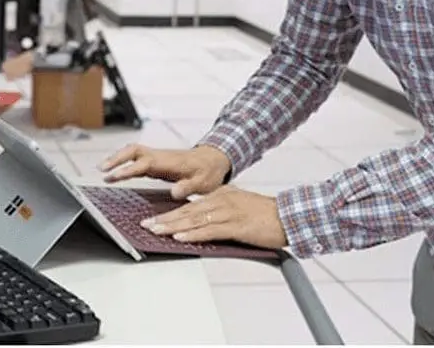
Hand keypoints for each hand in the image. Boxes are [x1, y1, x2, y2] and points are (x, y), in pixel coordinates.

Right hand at [99, 145, 231, 198]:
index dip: (127, 169)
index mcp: (168, 162)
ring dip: (117, 158)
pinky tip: (116, 170)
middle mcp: (160, 157)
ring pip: (133, 152)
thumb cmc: (209, 171)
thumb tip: (174, 192)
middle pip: (133, 151)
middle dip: (116, 158)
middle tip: (101, 168)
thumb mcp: (203, 182)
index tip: (113, 176)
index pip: (143, 163)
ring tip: (102, 169)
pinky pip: (136, 158)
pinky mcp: (157, 161)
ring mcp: (157, 158)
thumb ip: (189, 187)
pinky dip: (124, 162)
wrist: (215, 159)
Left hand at [141, 186, 287, 249]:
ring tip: (155, 231)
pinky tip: (180, 237)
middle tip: (144, 225)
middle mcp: (221, 201)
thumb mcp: (238, 207)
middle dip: (164, 219)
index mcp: (220, 195)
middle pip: (186, 211)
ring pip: (194, 219)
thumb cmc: (265, 215)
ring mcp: (228, 212)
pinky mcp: (236, 225)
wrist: (289, 216)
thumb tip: (201, 221)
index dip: (169, 213)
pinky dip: (193, 234)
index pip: (189, 205)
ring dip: (172, 226)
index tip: (152, 218)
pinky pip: (209, 230)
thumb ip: (219, 211)